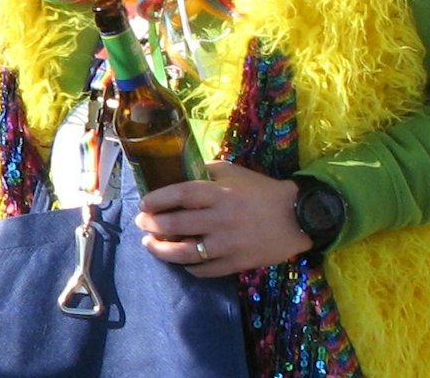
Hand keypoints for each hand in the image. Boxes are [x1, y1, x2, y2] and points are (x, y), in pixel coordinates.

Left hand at [136, 160, 311, 276]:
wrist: (299, 217)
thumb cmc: (262, 191)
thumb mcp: (233, 172)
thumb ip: (205, 171)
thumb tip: (177, 171)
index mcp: (219, 193)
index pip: (179, 195)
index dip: (156, 200)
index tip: (143, 204)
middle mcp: (221, 219)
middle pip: (176, 225)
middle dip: (152, 225)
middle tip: (142, 223)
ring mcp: (229, 244)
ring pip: (186, 253)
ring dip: (162, 250)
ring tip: (150, 244)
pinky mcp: (238, 263)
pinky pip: (205, 270)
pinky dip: (189, 267)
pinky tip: (181, 262)